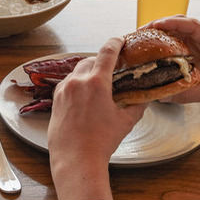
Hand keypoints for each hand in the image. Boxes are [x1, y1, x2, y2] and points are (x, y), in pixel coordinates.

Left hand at [48, 38, 146, 199]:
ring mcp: (63, 90)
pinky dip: (77, 84)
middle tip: (112, 68)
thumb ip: (137, 105)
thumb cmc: (101, 142)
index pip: (107, 52)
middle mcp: (77, 81)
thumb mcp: (126, 122)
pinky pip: (67, 84)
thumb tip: (144, 98)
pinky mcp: (55, 100)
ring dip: (88, 73)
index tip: (120, 39)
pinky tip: (84, 97)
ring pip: (77, 72)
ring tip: (99, 84)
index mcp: (96, 82)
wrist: (76, 159)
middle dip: (101, 61)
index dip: (115, 42)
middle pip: (90, 60)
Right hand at [147, 15, 199, 115]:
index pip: (192, 25)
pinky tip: (154, 45)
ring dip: (161, 30)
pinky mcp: (197, 46)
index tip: (155, 25)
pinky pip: (179, 37)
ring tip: (144, 36)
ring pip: (179, 27)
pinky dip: (166, 38)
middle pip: (183, 22)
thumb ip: (185, 94)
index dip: (172, 23)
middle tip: (143, 31)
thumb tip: (161, 96)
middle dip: (162, 23)